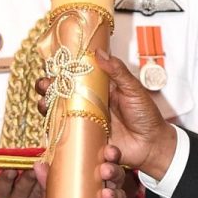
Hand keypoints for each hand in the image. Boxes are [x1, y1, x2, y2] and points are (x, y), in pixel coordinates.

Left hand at [33, 145, 129, 197]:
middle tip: (105, 171)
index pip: (107, 163)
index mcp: (97, 182)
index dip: (111, 155)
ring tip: (106, 195)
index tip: (108, 150)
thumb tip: (39, 164)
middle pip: (117, 180)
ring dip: (115, 197)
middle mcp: (109, 194)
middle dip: (113, 173)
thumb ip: (48, 184)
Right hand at [39, 53, 176, 177]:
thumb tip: (99, 52)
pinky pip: (65, 134)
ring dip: (46, 106)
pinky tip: (51, 125)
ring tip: (45, 103)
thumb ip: (117, 71)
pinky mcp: (85, 138)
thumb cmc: (146, 115)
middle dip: (47, 88)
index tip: (51, 66)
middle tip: (45, 85)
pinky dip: (54, 129)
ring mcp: (84, 121)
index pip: (74, 75)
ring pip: (57, 112)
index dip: (59, 70)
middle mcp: (87, 102)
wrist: (152, 145)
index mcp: (98, 87)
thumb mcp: (133, 89)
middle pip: (60, 92)